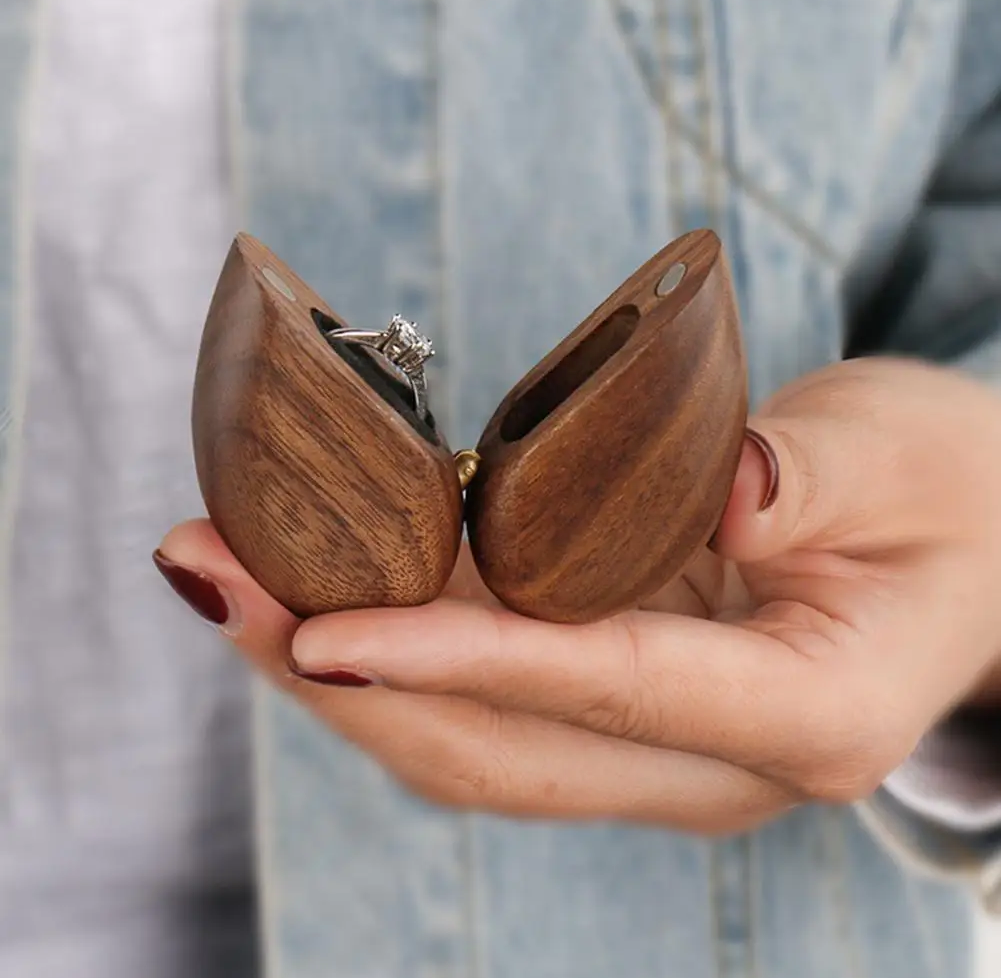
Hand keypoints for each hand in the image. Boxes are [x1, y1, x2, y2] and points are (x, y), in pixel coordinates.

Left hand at [156, 358, 1000, 833]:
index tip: (323, 627)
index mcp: (803, 714)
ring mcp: (653, 739)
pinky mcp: (614, 695)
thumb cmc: (944, 493)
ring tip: (219, 574)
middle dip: (341, 676)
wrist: (960, 536)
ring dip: (335, 660)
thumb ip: (816, 477)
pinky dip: (389, 634)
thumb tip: (730, 487)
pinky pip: (482, 682)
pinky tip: (307, 572)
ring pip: (469, 730)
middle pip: (499, 745)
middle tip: (210, 579)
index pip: (609, 691)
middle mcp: (710, 758)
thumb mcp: (902, 455)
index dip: (462, 660)